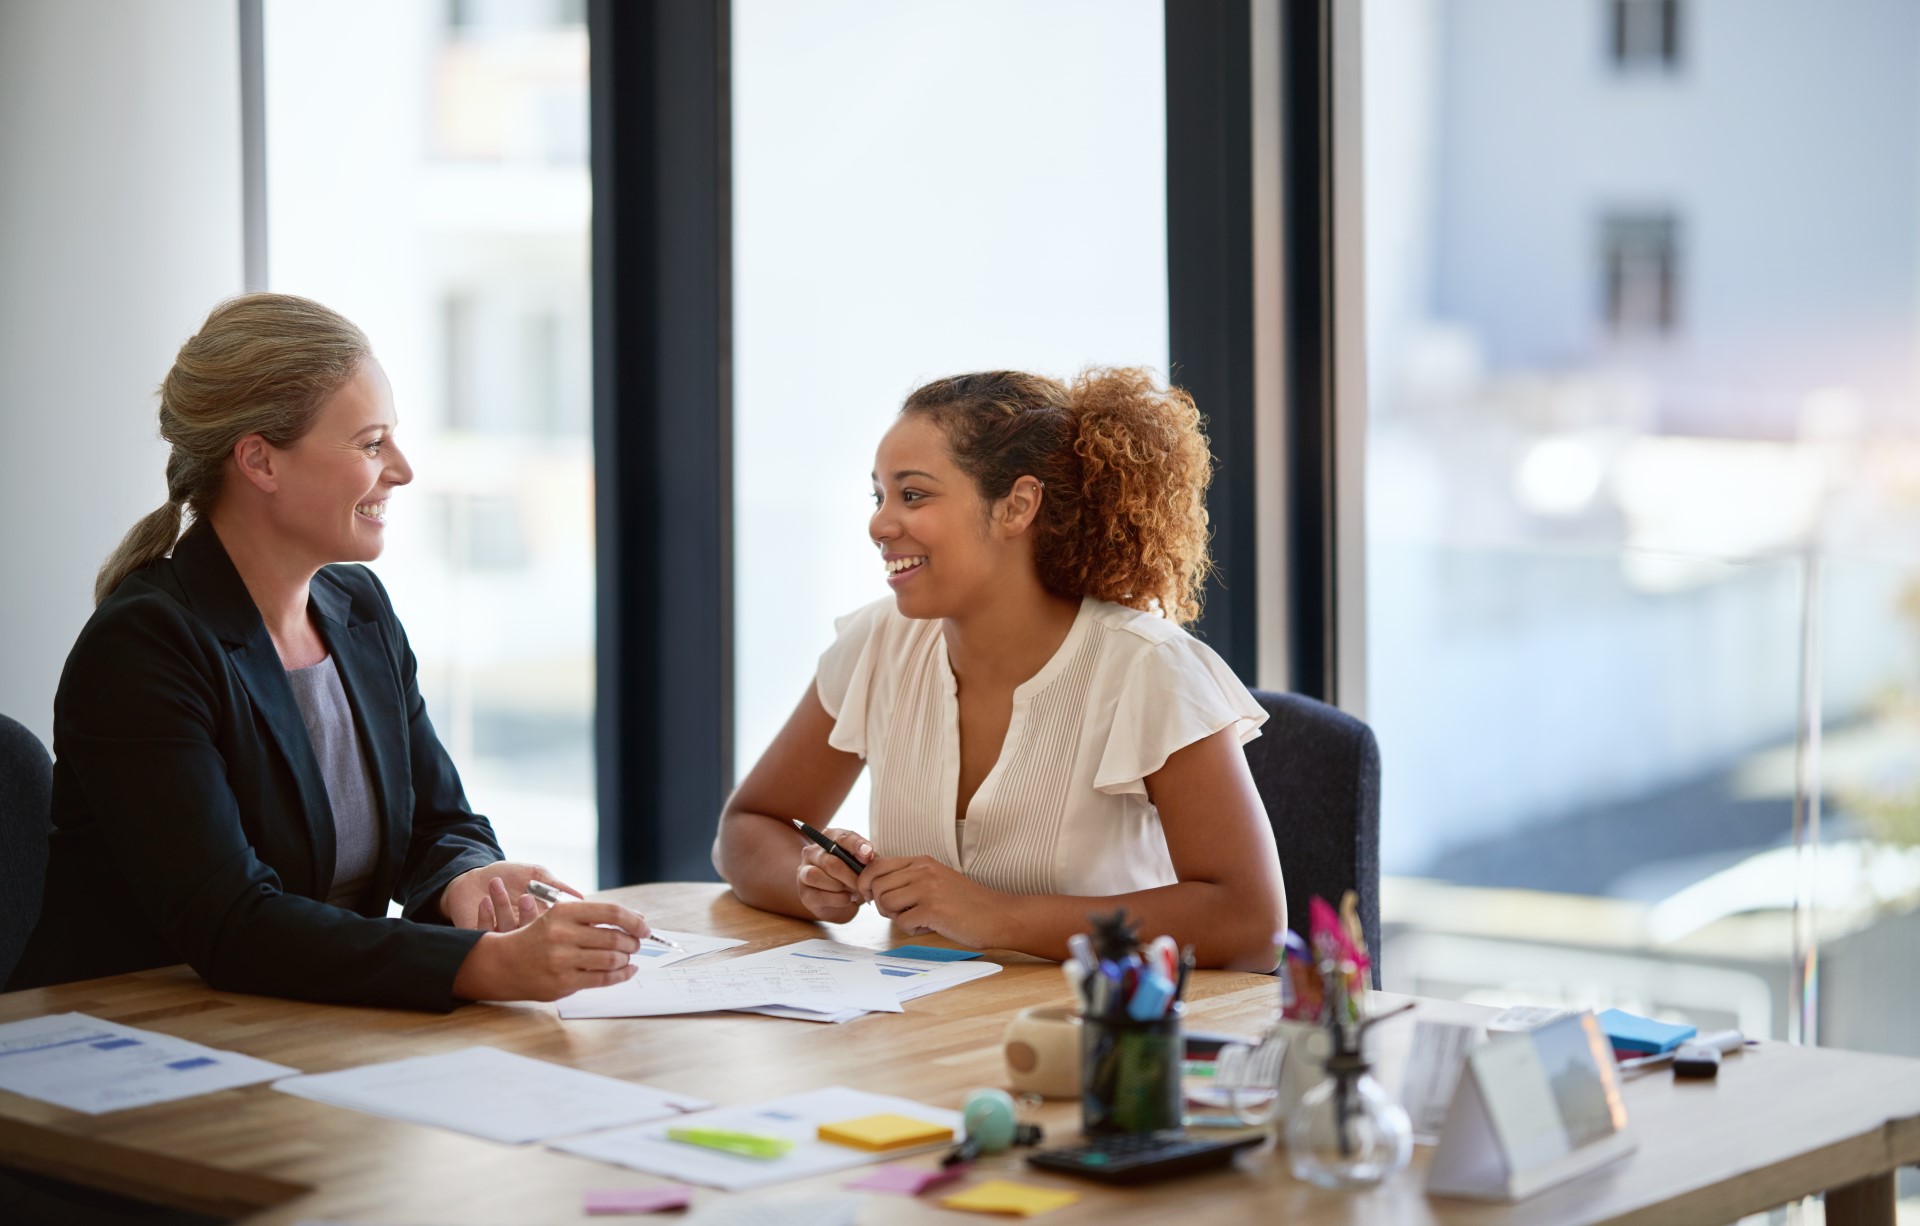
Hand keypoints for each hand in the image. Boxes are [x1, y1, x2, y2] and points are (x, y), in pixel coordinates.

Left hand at [441, 862, 580, 929]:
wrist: (474, 878)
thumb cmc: (508, 875)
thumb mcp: (534, 874)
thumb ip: (555, 885)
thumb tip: (580, 898)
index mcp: (538, 921)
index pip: (552, 929)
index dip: (555, 921)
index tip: (555, 906)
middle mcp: (522, 934)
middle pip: (531, 937)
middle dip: (529, 916)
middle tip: (525, 896)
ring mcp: (501, 938)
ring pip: (507, 934)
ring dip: (502, 908)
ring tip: (496, 884)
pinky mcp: (479, 940)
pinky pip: (484, 936)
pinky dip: (485, 917)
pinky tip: (485, 900)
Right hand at [450, 899, 649, 1001]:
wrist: (504, 963)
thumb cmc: (539, 938)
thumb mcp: (560, 918)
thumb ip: (594, 917)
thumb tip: (637, 919)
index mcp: (564, 912)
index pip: (611, 912)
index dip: (634, 920)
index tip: (644, 927)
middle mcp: (562, 934)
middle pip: (614, 936)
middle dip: (632, 942)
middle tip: (636, 944)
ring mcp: (562, 959)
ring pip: (611, 958)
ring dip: (626, 958)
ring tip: (627, 957)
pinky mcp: (563, 982)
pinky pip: (602, 979)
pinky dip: (621, 975)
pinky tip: (627, 971)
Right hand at [794, 827, 873, 923]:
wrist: (845, 900)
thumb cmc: (855, 875)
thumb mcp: (864, 863)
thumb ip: (867, 856)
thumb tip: (867, 854)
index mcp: (829, 838)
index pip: (841, 837)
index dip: (856, 845)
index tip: (868, 853)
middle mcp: (812, 852)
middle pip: (830, 862)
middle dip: (851, 876)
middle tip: (863, 885)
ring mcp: (804, 872)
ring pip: (816, 876)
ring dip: (840, 886)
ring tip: (854, 891)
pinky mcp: (805, 894)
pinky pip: (818, 895)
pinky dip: (837, 899)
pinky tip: (846, 898)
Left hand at [859, 855, 1002, 948]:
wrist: (998, 915)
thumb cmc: (967, 904)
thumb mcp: (937, 880)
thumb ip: (910, 880)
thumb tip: (874, 889)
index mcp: (922, 861)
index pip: (877, 864)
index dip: (866, 882)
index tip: (870, 896)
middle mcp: (923, 870)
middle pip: (876, 885)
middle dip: (880, 904)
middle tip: (899, 913)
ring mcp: (928, 888)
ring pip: (885, 903)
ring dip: (896, 917)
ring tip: (916, 919)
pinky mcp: (933, 909)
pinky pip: (902, 922)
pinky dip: (911, 929)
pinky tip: (929, 926)